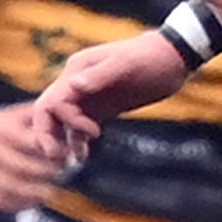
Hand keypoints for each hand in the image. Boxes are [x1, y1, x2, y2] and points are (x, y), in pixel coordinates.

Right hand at [0, 102, 72, 210]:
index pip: (31, 142)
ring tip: (52, 191)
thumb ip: (40, 118)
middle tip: (63, 173)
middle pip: (22, 167)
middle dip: (47, 172)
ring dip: (36, 192)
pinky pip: (2, 200)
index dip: (53, 150)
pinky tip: (34, 200)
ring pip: (11, 186)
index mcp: (1, 129)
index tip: (67, 154)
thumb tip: (70, 124)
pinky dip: (21, 203)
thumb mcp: (15, 114)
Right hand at [30, 34, 190, 164]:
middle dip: (47, 135)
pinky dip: (76, 143)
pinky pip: (78, 128)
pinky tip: (81, 158)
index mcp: (76, 70)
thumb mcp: (128, 65)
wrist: (173, 57)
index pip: (53, 101)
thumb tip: (74, 86)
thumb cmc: (152, 58)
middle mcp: (75, 84)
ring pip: (60, 123)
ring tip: (66, 163)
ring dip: (59, 142)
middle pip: (47, 113)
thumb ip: (100, 76)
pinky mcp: (99, 108)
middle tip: (57, 158)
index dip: (67, 120)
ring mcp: (86, 97)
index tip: (94, 131)